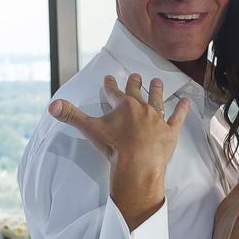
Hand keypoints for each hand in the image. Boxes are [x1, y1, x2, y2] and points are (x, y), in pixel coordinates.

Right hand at [51, 73, 188, 227]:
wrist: (138, 163)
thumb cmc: (114, 146)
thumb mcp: (90, 129)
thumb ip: (71, 116)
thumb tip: (52, 105)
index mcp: (122, 105)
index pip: (113, 92)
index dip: (110, 84)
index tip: (108, 77)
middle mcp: (141, 108)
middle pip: (137, 92)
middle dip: (135, 84)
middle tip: (136, 75)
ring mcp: (157, 119)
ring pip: (158, 101)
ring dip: (157, 91)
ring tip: (158, 82)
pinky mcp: (170, 131)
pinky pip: (177, 118)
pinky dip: (182, 109)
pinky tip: (186, 101)